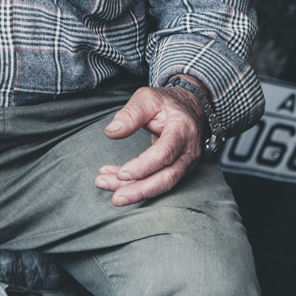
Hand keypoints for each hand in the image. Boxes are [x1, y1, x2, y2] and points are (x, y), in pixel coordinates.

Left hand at [94, 82, 205, 206]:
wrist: (188, 109)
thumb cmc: (167, 103)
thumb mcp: (148, 98)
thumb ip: (131, 113)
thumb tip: (112, 131)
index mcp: (183, 129)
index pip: (165, 153)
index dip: (144, 166)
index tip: (122, 174)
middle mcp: (188, 151)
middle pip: (166, 177)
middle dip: (140, 190)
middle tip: (116, 198)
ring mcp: (186, 164)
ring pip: (161, 184)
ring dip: (134, 190)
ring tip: (106, 185)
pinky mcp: (178, 171)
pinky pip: (157, 182)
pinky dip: (135, 184)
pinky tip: (114, 180)